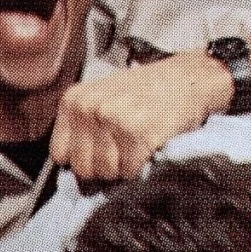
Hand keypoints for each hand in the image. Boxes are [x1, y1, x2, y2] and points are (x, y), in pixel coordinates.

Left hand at [50, 52, 230, 180]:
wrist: (190, 79)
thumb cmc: (150, 90)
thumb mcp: (105, 96)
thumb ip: (85, 124)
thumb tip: (75, 166)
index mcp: (75, 100)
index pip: (60, 154)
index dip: (83, 159)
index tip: (101, 153)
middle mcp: (89, 108)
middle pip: (83, 168)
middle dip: (104, 167)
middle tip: (125, 149)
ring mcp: (113, 120)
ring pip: (107, 172)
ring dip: (125, 167)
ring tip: (138, 144)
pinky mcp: (138, 134)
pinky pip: (131, 172)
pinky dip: (143, 167)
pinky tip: (150, 145)